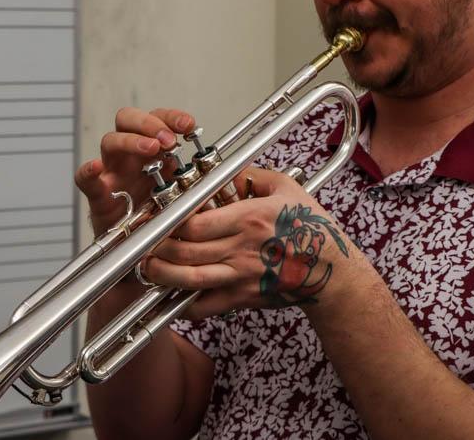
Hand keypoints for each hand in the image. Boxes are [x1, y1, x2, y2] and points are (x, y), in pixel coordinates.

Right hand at [75, 107, 194, 236]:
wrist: (138, 247)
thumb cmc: (158, 215)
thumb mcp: (183, 192)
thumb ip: (196, 178)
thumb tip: (221, 170)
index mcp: (152, 151)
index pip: (157, 119)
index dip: (172, 117)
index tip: (188, 125)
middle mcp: (130, 155)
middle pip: (128, 120)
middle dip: (149, 123)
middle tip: (168, 139)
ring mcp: (112, 172)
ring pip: (110, 141)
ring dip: (132, 140)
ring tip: (152, 149)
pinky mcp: (97, 193)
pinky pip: (85, 178)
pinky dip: (88, 171)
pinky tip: (96, 167)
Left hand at [143, 168, 354, 318]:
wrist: (331, 270)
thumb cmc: (310, 226)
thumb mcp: (285, 188)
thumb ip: (252, 174)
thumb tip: (226, 167)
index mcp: (248, 219)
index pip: (194, 223)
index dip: (170, 222)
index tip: (160, 216)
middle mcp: (240, 249)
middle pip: (184, 252)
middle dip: (157, 248)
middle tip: (143, 242)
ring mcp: (239, 277)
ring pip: (189, 280)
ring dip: (162, 275)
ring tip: (148, 267)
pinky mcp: (242, 298)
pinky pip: (205, 306)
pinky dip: (183, 305)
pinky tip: (170, 296)